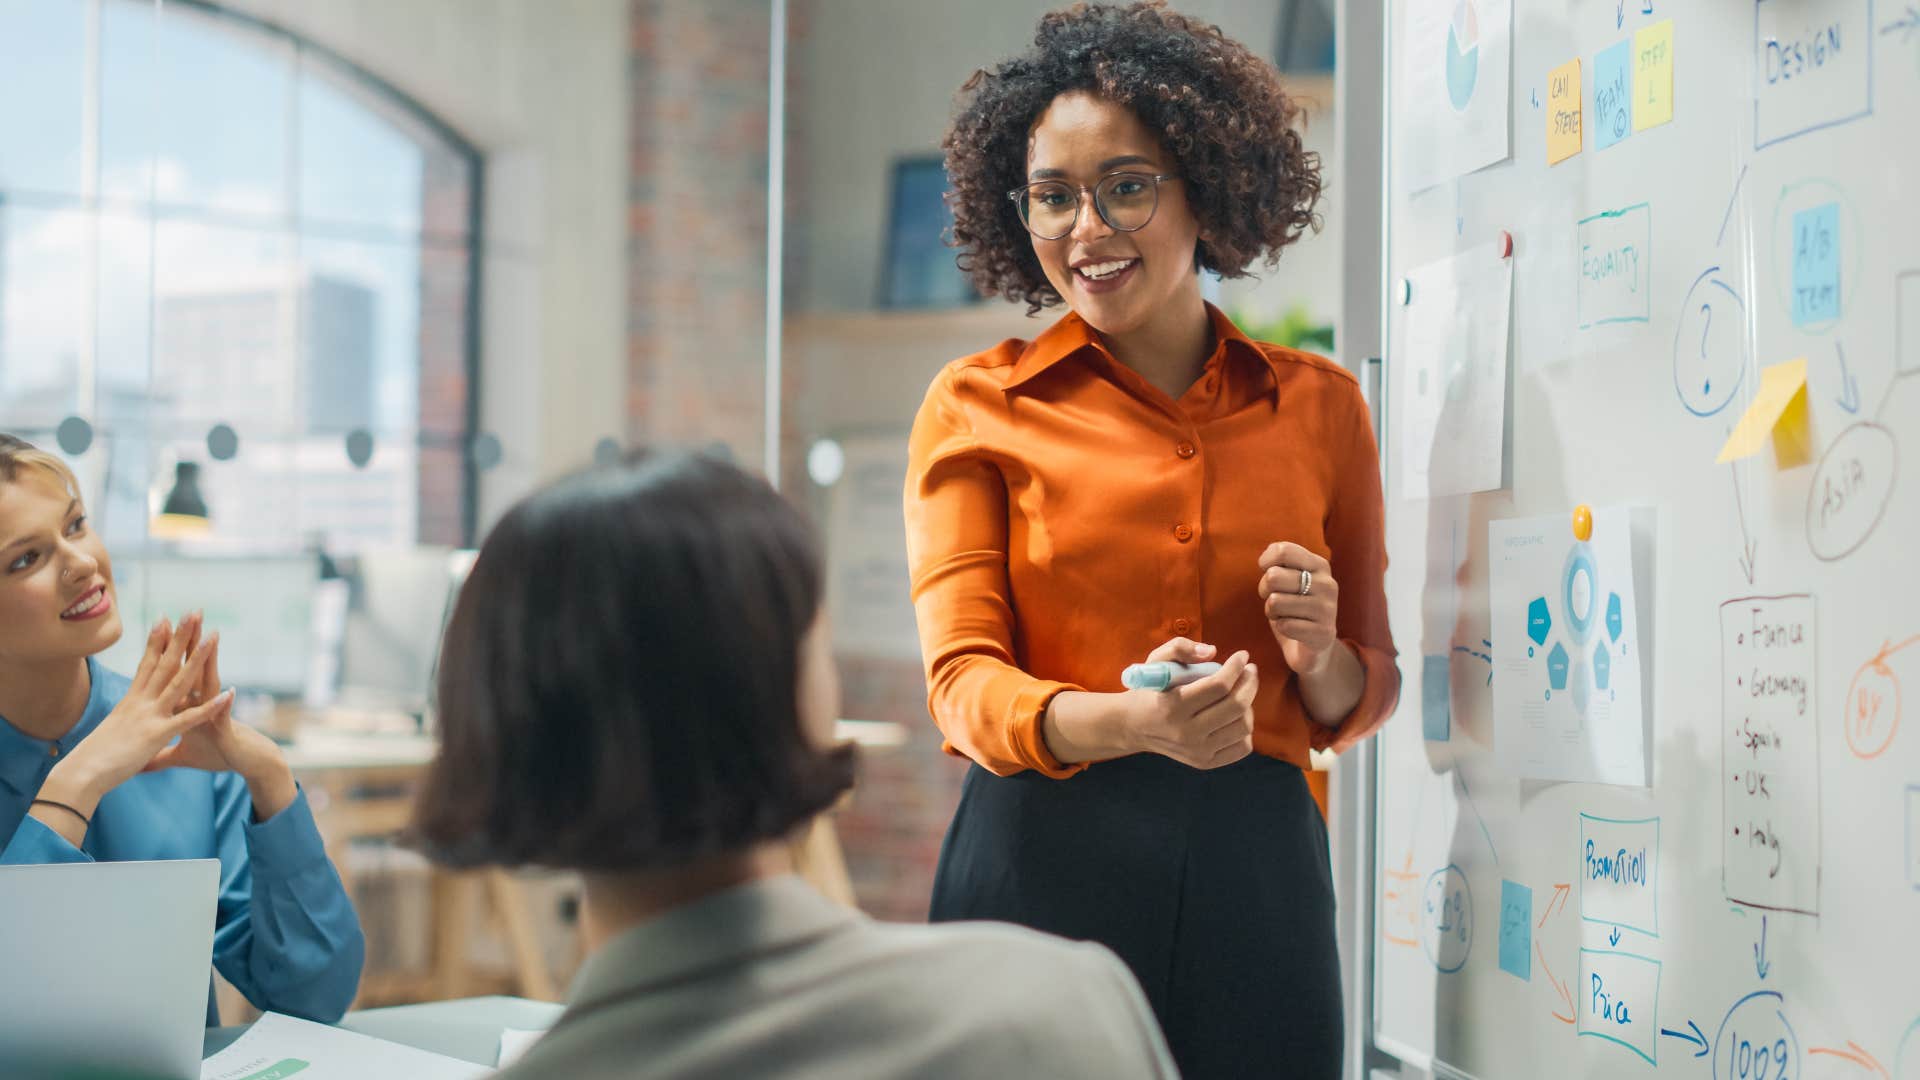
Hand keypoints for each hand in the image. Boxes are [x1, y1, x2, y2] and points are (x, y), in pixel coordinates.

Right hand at [49, 612, 232, 808]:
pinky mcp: (157, 734)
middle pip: (164, 663)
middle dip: (181, 637)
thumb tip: (121, 721)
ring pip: (179, 681)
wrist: (81, 773)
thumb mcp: (112, 733)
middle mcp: (140, 702)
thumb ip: (123, 724)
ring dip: (198, 658)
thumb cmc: (93, 758)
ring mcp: (149, 716)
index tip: (165, 618)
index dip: (157, 641)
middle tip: (194, 612)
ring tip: (214, 636)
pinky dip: (210, 707)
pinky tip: (229, 694)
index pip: (146, 664)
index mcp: (130, 701)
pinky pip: (189, 718)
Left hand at [150, 625, 296, 819]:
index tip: (160, 626)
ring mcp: (215, 713)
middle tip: (189, 615)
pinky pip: (223, 716)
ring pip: (210, 683)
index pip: (176, 672)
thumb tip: (141, 762)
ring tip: (212, 638)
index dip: (167, 651)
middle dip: (189, 642)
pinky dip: (224, 706)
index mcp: (188, 706)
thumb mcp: (183, 756)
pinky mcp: (225, 729)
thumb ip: (160, 756)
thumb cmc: (217, 756)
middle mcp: (202, 703)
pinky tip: (229, 693)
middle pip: (193, 668)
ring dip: (211, 662)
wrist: (246, 763)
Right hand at [1122, 638, 1257, 769]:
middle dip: (1250, 682)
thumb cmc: (1149, 689)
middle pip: (1236, 706)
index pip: (1218, 685)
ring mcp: (1197, 751)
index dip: (1236, 667)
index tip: (1243, 655)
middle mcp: (1186, 733)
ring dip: (1248, 703)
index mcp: (1173, 706)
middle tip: (1250, 671)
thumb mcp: (1155, 662)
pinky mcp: (1205, 763)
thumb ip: (1180, 648)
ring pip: (1243, 726)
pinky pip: (1242, 747)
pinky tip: (1236, 715)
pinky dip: (1245, 728)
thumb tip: (1212, 652)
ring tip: (1241, 692)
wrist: (1134, 726)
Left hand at [1258, 542, 1340, 676]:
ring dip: (1271, 611)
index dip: (1266, 561)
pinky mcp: (1323, 633)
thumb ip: (1279, 564)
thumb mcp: (1288, 579)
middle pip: (1273, 577)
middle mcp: (1327, 584)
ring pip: (1275, 602)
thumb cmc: (1294, 607)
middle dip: (1264, 590)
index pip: (1283, 550)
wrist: (1313, 648)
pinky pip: (1284, 625)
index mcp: (1319, 565)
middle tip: (1273, 599)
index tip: (1266, 571)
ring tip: (1284, 615)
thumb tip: (1266, 561)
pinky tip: (1292, 629)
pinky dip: (1281, 628)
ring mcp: (1328, 609)